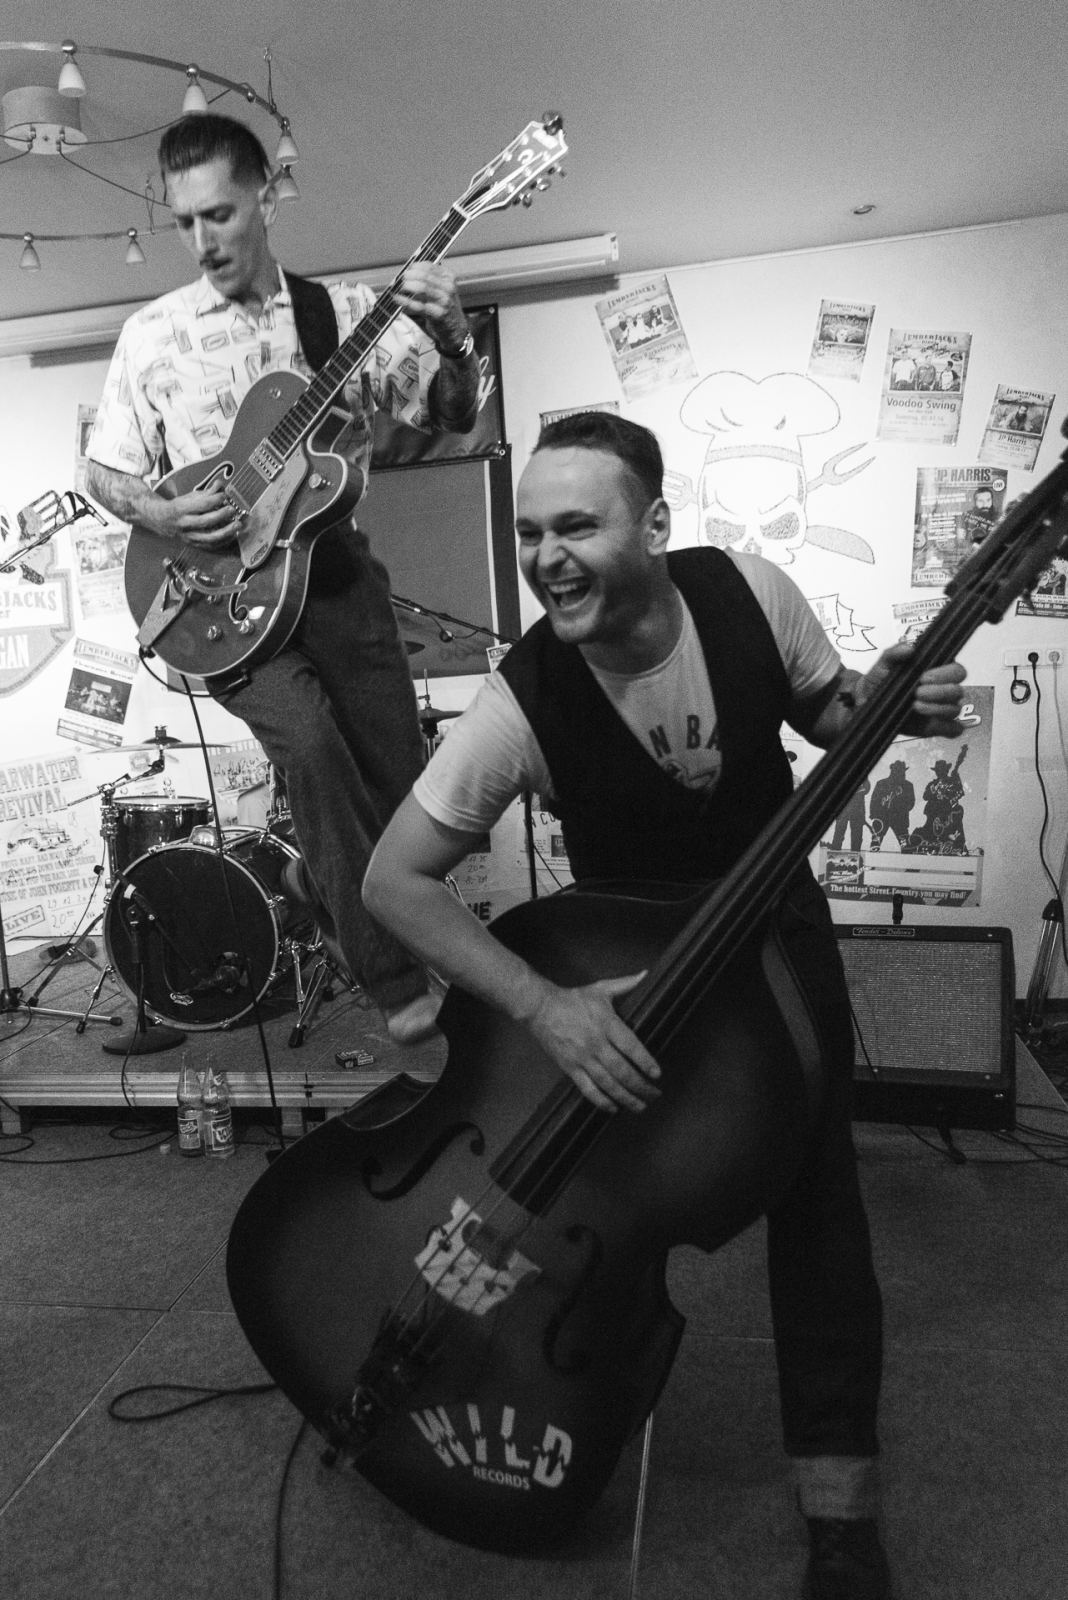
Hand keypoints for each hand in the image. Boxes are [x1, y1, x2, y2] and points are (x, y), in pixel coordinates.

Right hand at [149, 479, 240, 547]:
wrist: (162, 521)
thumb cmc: (179, 507)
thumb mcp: (190, 496)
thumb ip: (206, 492)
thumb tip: (220, 485)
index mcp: (182, 509)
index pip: (201, 504)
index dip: (215, 499)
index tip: (224, 495)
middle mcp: (185, 524)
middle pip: (205, 521)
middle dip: (221, 515)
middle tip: (232, 509)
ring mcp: (189, 536)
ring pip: (209, 537)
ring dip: (226, 532)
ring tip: (237, 524)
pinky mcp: (194, 545)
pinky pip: (211, 546)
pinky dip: (224, 541)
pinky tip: (232, 535)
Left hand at [395, 263, 469, 354]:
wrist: (456, 327)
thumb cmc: (444, 306)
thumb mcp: (442, 288)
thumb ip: (428, 278)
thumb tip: (407, 271)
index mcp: (449, 277)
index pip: (429, 266)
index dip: (414, 267)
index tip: (405, 271)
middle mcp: (448, 287)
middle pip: (424, 276)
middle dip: (409, 276)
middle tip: (399, 280)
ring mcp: (444, 300)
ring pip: (422, 288)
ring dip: (407, 287)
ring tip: (398, 288)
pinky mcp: (438, 314)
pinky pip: (418, 306)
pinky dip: (405, 301)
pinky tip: (397, 299)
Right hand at [522, 972, 661, 1113]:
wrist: (540, 1008)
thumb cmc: (573, 999)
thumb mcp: (601, 989)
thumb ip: (626, 984)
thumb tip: (646, 974)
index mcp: (606, 1023)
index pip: (631, 1046)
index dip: (645, 1062)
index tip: (657, 1073)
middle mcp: (595, 1043)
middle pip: (622, 1071)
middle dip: (641, 1086)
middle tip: (655, 1094)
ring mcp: (582, 1058)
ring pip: (607, 1084)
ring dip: (626, 1098)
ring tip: (640, 1106)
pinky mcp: (570, 1068)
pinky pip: (588, 1089)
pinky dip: (602, 1101)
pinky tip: (614, 1107)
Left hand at [867, 642, 966, 737]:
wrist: (867, 702)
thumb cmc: (880, 680)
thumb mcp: (883, 664)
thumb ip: (894, 653)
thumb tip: (909, 648)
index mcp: (938, 671)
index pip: (957, 671)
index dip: (945, 674)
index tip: (923, 677)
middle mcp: (945, 690)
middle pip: (958, 691)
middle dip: (939, 692)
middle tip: (918, 693)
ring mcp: (942, 709)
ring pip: (955, 709)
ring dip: (937, 708)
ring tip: (915, 706)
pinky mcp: (936, 727)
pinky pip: (953, 730)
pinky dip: (947, 728)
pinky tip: (930, 724)